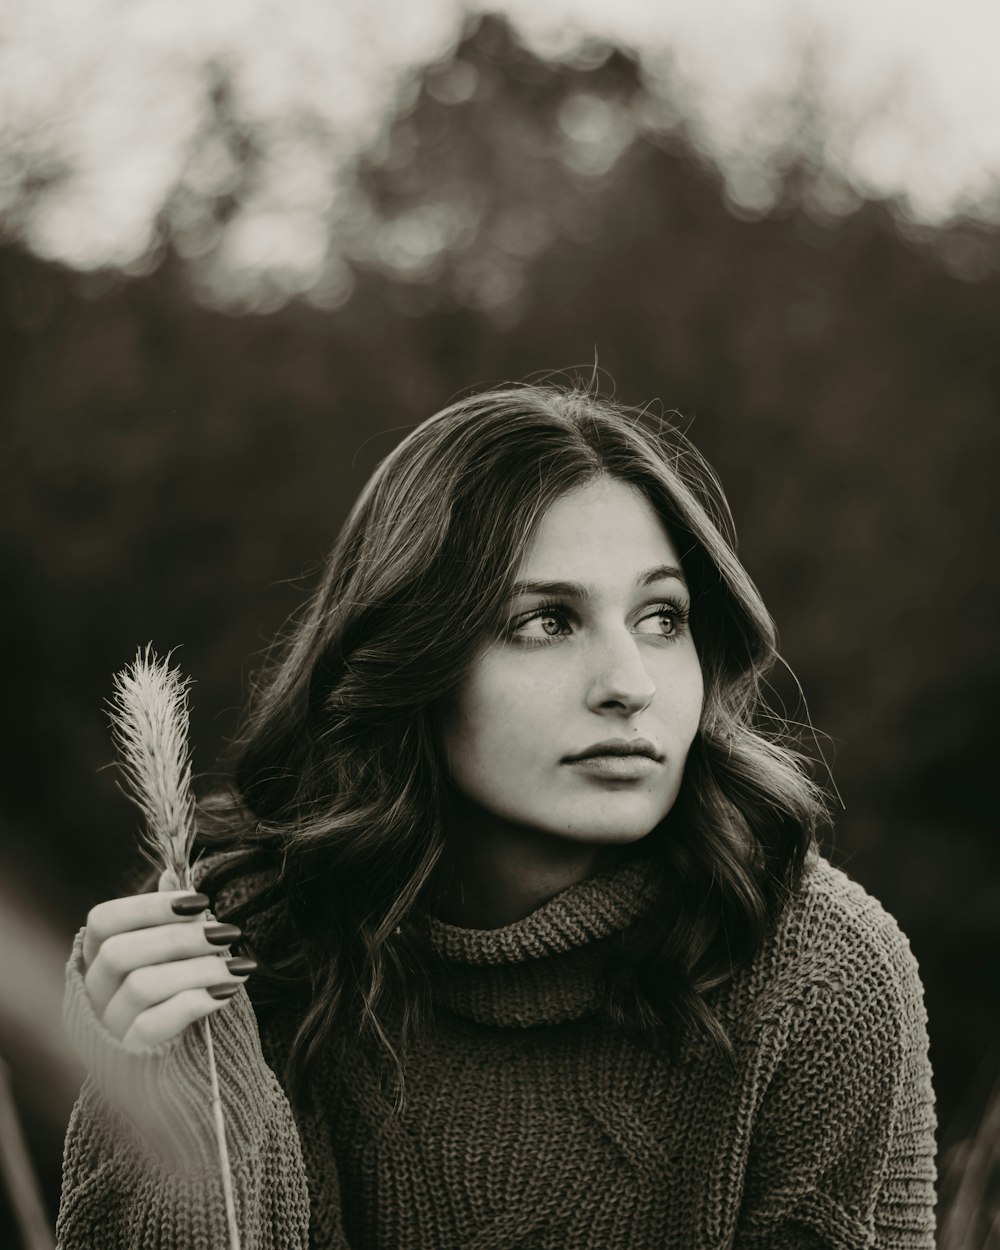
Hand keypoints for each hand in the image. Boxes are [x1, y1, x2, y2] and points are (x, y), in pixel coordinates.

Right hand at [82, 870, 254, 1047]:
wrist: (178, 1073)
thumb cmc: (173, 1001)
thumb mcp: (169, 958)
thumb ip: (166, 920)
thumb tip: (171, 874)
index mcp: (97, 960)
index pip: (103, 921)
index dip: (150, 906)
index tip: (200, 901)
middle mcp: (93, 994)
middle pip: (121, 951)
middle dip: (182, 937)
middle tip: (228, 934)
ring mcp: (107, 1029)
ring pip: (141, 986)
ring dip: (199, 969)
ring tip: (239, 967)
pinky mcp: (129, 1061)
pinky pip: (153, 1026)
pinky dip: (194, 1002)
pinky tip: (226, 993)